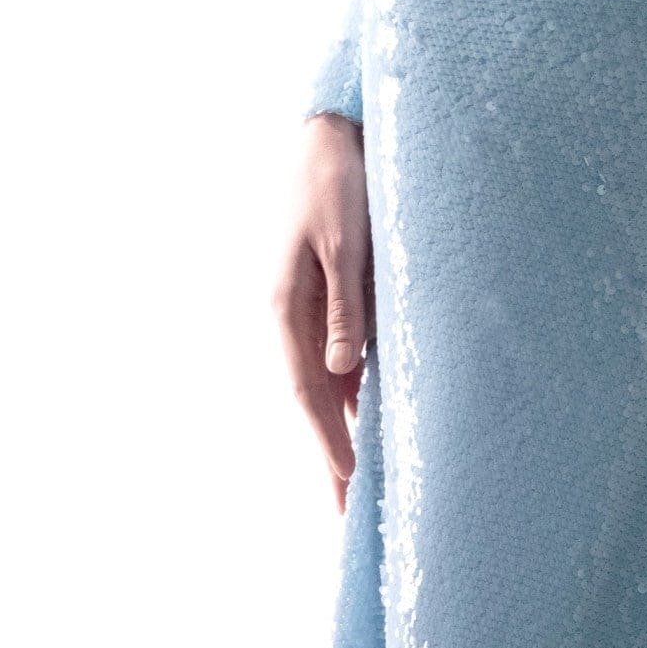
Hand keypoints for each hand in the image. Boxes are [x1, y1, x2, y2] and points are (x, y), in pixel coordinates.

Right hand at [273, 113, 371, 503]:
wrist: (324, 132)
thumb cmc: (335, 180)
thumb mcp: (345, 240)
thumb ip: (343, 306)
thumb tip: (340, 370)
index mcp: (282, 308)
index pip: (308, 395)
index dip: (328, 445)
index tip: (348, 490)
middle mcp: (287, 319)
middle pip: (310, 403)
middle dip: (328, 458)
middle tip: (346, 515)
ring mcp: (304, 312)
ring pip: (322, 388)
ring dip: (338, 435)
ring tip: (355, 488)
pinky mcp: (324, 299)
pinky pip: (336, 360)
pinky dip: (348, 399)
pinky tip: (364, 427)